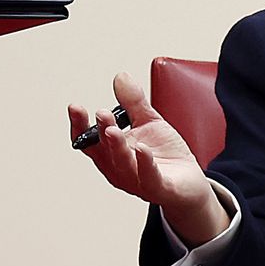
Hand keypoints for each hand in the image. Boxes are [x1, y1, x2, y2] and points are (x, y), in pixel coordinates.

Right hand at [69, 71, 228, 244]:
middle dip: (102, 131)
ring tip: (113, 130)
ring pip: (123, 165)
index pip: (89, 141)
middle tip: (101, 114)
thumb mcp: (149, 122)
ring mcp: (137, 182)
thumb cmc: (164, 155)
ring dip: (118, 147)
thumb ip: (134, 102)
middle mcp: (119, 169)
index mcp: (111, 153)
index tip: (75, 107)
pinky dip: (144, 164)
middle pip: (105, 151)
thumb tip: (121, 77)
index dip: (79, 125)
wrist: (189, 183)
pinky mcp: (158, 189)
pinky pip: (149, 178)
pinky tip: (143, 149)